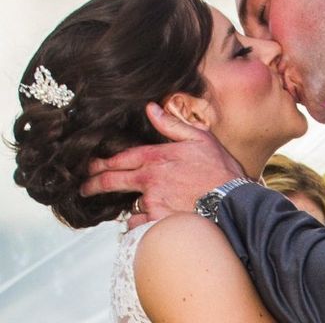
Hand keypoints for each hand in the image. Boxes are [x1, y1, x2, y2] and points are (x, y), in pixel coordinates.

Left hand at [80, 102, 244, 226]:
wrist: (232, 201)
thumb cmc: (220, 170)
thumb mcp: (199, 138)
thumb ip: (171, 124)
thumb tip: (151, 107)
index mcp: (157, 157)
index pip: (120, 158)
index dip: (101, 162)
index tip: (90, 166)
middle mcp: (150, 179)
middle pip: (112, 181)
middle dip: (94, 184)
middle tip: (85, 188)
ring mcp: (152, 202)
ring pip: (128, 205)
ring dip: (130, 206)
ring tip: (137, 208)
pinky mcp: (158, 222)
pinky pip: (138, 225)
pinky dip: (141, 225)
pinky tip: (150, 223)